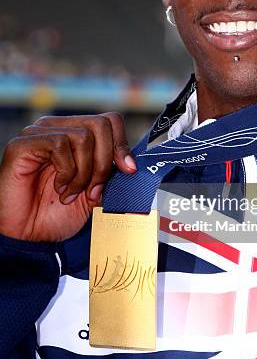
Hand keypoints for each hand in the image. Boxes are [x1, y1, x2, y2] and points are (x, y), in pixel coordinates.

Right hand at [0, 113, 135, 241]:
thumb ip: (112, 174)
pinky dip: (66, 173)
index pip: (110, 121)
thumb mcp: (95, 193)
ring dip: (84, 173)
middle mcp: (58, 128)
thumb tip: (133, 164)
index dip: (122, 146)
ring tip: (71, 192)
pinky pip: (59, 145)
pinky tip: (59, 188)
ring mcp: (39, 133)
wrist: (29, 237)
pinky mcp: (23, 144)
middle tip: (93, 189)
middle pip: (101, 125)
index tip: (127, 171)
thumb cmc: (56, 214)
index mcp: (75, 134)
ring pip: (83, 137)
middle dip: (105, 163)